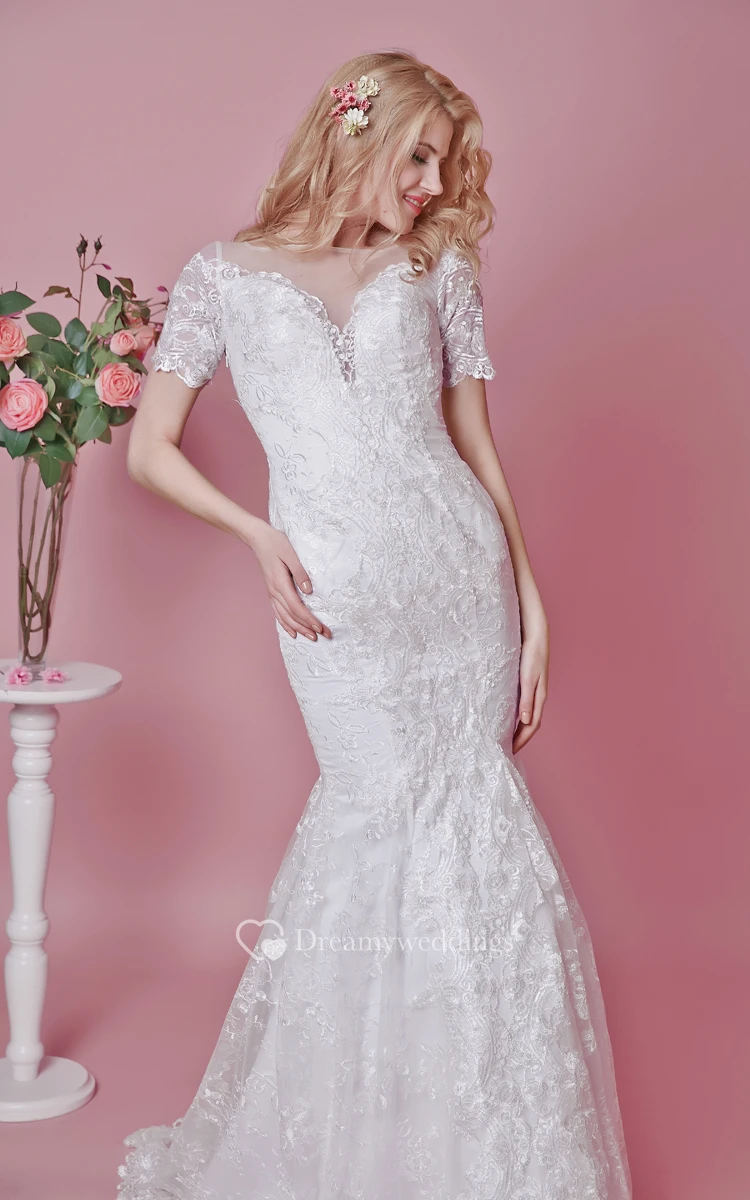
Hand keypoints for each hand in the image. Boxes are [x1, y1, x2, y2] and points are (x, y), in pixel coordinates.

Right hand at [245, 522, 331, 641]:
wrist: (258, 539)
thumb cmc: (276, 543)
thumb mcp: (290, 553)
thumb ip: (300, 572)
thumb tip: (309, 591)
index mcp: (280, 584)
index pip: (297, 607)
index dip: (309, 619)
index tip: (321, 628)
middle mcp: (275, 592)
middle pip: (293, 616)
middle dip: (308, 628)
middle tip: (324, 636)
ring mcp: (272, 593)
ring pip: (285, 617)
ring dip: (299, 629)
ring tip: (312, 638)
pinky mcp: (272, 592)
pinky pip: (278, 613)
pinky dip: (285, 625)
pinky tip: (293, 632)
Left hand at [512, 619, 548, 753]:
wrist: (536, 636)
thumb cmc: (531, 655)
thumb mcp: (528, 678)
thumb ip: (526, 699)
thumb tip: (526, 721)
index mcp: (539, 697)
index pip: (532, 726)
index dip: (522, 740)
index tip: (511, 752)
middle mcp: (538, 697)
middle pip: (531, 724)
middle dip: (520, 739)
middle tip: (507, 750)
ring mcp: (534, 691)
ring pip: (528, 716)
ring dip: (519, 729)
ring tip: (507, 738)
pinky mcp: (529, 684)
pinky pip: (524, 706)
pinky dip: (518, 717)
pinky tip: (509, 717)